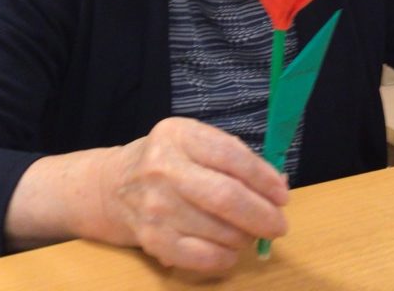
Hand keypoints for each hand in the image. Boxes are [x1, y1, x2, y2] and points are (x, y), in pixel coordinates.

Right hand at [103, 117, 288, 273]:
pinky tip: (229, 250)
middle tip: (278, 224)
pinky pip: (202, 257)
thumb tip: (277, 185)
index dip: (263, 178)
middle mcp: (163, 167)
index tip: (282, 195)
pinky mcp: (151, 238)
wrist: (112, 187)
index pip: (231, 155)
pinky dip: (225, 258)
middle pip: (226, 197)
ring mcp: (155, 205)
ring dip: (245, 237)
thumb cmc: (165, 162)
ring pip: (220, 231)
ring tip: (247, 232)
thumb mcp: (192, 142)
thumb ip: (234, 157)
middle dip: (262, 215)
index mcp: (178, 135)